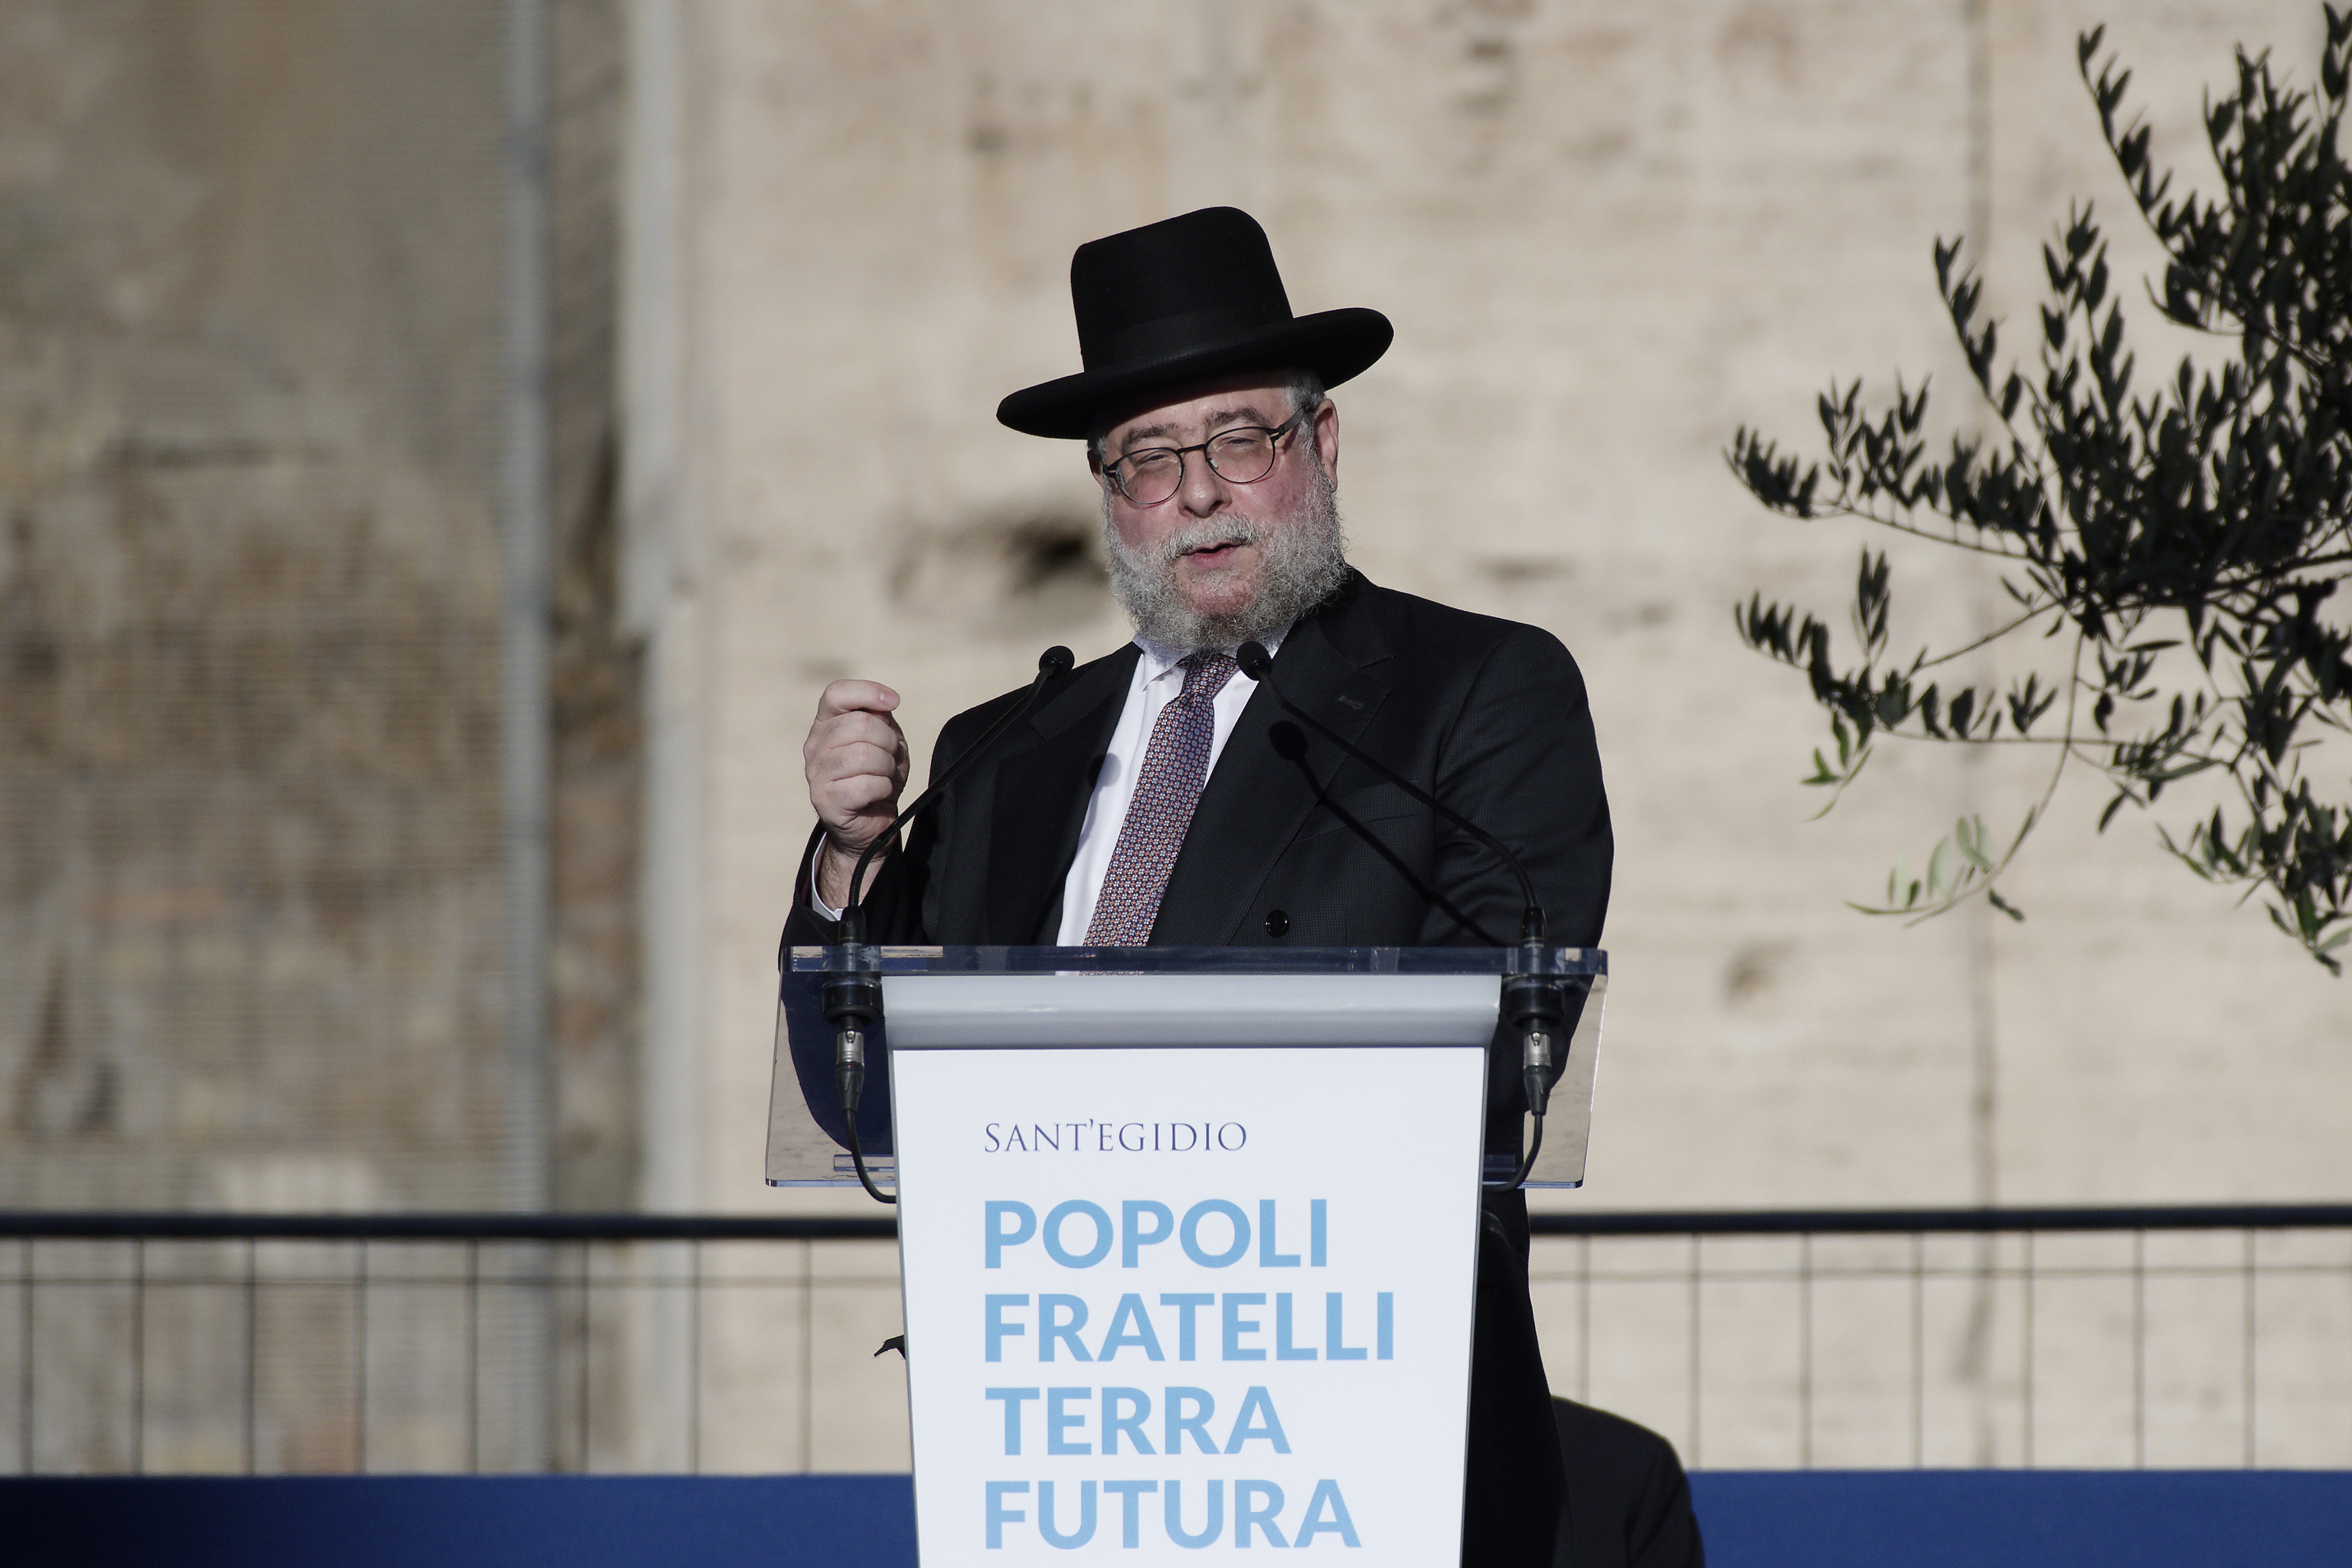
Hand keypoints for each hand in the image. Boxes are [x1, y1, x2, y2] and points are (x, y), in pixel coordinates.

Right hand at [803, 679, 909, 908]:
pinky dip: (883, 788)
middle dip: (888, 740)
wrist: (871, 821)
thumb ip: (881, 718)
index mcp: (826, 723)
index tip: (893, 703)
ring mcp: (816, 773)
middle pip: (861, 724)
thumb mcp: (885, 740)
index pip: (836, 693)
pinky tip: (879, 793)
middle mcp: (814, 745)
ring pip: (864, 755)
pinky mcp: (823, 800)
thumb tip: (885, 704)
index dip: (868, 691)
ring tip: (885, 776)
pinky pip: (866, 785)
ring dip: (887, 766)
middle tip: (890, 757)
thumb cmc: (877, 774)